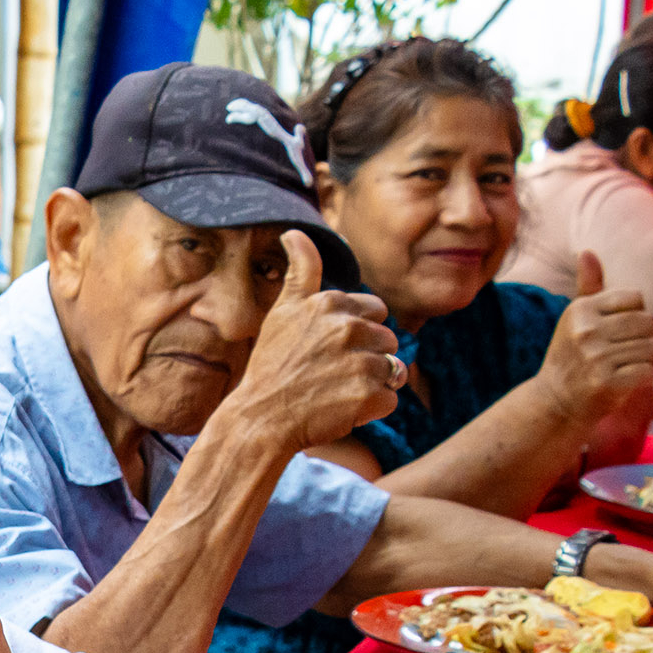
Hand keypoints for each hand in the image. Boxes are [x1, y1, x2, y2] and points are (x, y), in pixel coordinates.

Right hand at [230, 229, 401, 452]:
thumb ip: (301, 271)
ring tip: (338, 391)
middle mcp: (348, 328)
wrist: (259, 420)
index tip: (330, 348)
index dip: (357, 332)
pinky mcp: (368, 396)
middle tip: (332, 374)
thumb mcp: (283, 312)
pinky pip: (390, 398)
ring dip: (372, 383)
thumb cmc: (271, 367)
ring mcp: (360, 362)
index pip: (374, 310)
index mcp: (331, 303)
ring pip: (392, 369)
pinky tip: (343, 409)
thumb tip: (294, 231)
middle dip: (368, 356)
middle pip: (387, 340)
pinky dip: (371, 409)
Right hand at [538, 252, 652, 415]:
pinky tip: (629, 380)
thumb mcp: (576, 318)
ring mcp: (595, 357)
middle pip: (648, 322)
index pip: (636, 299)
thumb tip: (587, 252)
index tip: (621, 331)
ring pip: (652, 348)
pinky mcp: (606, 382)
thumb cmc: (572, 355)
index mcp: (581, 309)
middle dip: (647, 338)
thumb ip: (589, 286)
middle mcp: (586, 330)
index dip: (636, 315)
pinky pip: (648, 371)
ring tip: (630, 366)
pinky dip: (645, 377)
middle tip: (630, 351)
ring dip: (650, 359)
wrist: (554, 401)